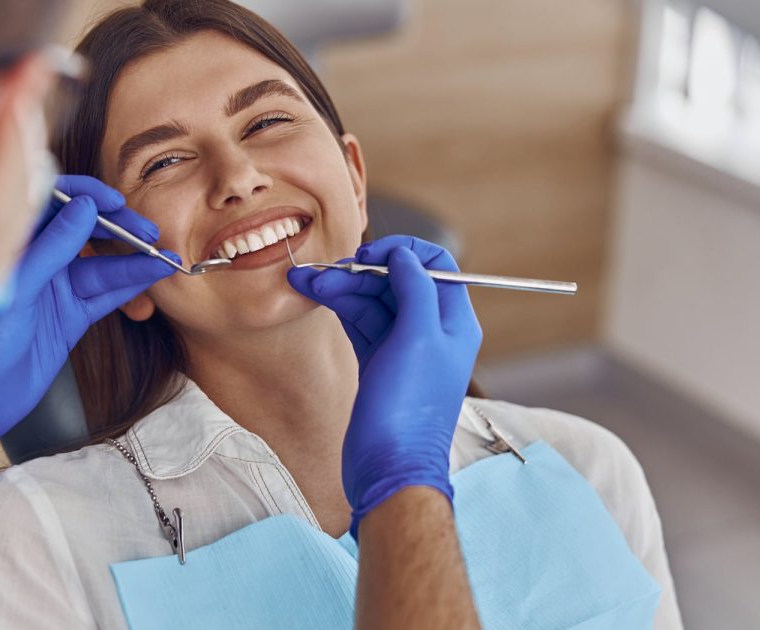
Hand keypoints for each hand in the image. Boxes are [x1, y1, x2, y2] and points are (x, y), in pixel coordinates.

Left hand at [0, 175, 178, 486]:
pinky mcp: (68, 319)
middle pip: (83, 231)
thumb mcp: (12, 290)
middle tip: (149, 231)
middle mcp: (33, 263)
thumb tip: (84, 208)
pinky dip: (130, 287)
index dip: (84, 196)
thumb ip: (48, 248)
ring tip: (165, 257)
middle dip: (118, 227)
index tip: (114, 200)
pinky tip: (153, 276)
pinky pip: (104, 295)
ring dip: (132, 260)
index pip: (50, 202)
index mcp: (9, 244)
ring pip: (100, 265)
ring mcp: (53, 291)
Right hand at [288, 235, 481, 536]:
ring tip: (305, 281)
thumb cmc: (409, 411)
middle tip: (323, 272)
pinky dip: (339, 307)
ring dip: (341, 287)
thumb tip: (404, 257)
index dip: (401, 252)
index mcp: (453, 322)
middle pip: (397, 281)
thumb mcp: (418, 339)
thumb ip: (415, 290)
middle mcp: (431, 332)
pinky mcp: (378, 364)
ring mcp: (403, 349)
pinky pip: (360, 323)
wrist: (389, 471)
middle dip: (359, 271)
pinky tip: (315, 294)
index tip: (369, 254)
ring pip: (373, 301)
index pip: (434, 265)